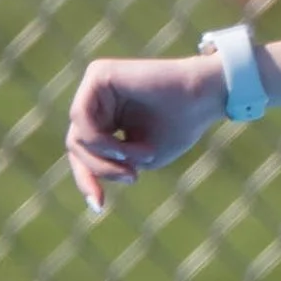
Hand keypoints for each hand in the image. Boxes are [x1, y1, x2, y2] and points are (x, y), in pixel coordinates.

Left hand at [64, 52, 228, 214]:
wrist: (204, 97)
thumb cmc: (180, 126)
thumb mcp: (140, 158)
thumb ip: (110, 165)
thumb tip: (84, 174)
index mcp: (107, 116)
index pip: (83, 152)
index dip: (88, 179)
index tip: (99, 206)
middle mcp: (98, 99)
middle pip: (77, 146)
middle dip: (100, 169)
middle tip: (132, 178)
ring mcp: (95, 85)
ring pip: (77, 138)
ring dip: (107, 158)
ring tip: (140, 159)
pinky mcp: (98, 74)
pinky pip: (81, 119)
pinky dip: (101, 142)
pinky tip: (125, 149)